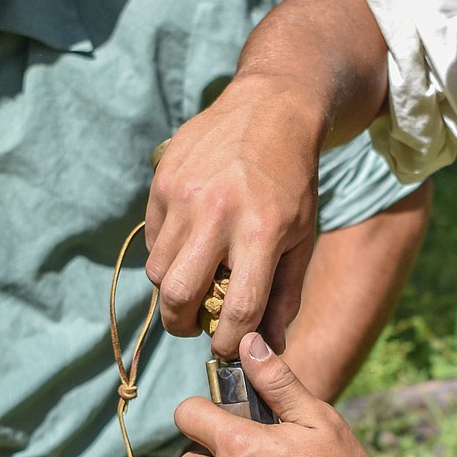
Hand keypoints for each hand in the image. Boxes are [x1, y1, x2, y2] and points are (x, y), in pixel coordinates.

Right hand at [144, 80, 324, 355]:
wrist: (271, 109)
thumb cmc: (294, 181)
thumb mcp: (303, 237)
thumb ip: (285, 295)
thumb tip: (268, 347)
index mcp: (262, 232)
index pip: (236, 309)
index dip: (228, 341)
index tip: (227, 346)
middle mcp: (218, 214)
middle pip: (180, 297)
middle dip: (183, 325)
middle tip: (194, 326)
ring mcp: (184, 196)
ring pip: (159, 272)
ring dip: (174, 289)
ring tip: (194, 281)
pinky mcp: (163, 183)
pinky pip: (153, 240)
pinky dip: (167, 255)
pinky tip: (190, 244)